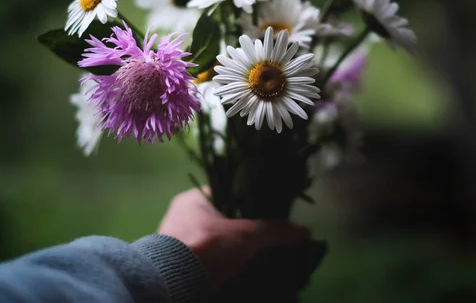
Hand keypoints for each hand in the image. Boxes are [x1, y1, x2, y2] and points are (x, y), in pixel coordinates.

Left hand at [158, 187, 309, 288]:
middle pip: (218, 219)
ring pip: (209, 241)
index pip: (226, 193)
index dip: (247, 202)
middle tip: (260, 241)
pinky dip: (215, 265)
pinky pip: (200, 259)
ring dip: (226, 250)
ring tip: (250, 259)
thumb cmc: (207, 247)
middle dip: (238, 231)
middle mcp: (179, 215)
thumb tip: (304, 230)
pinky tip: (231, 272)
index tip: (265, 214)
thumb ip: (275, 231)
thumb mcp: (247, 236)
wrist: (170, 282)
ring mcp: (172, 240)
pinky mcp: (172, 263)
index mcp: (192, 198)